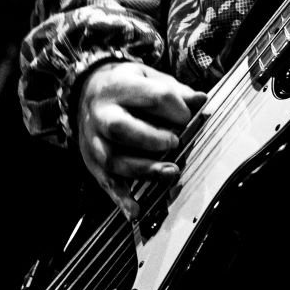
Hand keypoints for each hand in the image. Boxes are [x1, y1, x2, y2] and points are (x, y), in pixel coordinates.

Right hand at [77, 61, 206, 219]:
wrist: (87, 92)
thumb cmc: (125, 86)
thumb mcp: (149, 77)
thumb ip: (176, 91)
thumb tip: (202, 100)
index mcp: (119, 87)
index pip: (151, 96)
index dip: (176, 108)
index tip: (190, 116)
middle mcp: (101, 114)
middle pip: (120, 127)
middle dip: (151, 138)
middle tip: (174, 142)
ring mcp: (94, 141)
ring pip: (114, 160)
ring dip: (144, 169)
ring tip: (171, 172)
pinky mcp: (94, 163)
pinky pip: (106, 183)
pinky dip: (122, 199)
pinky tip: (136, 211)